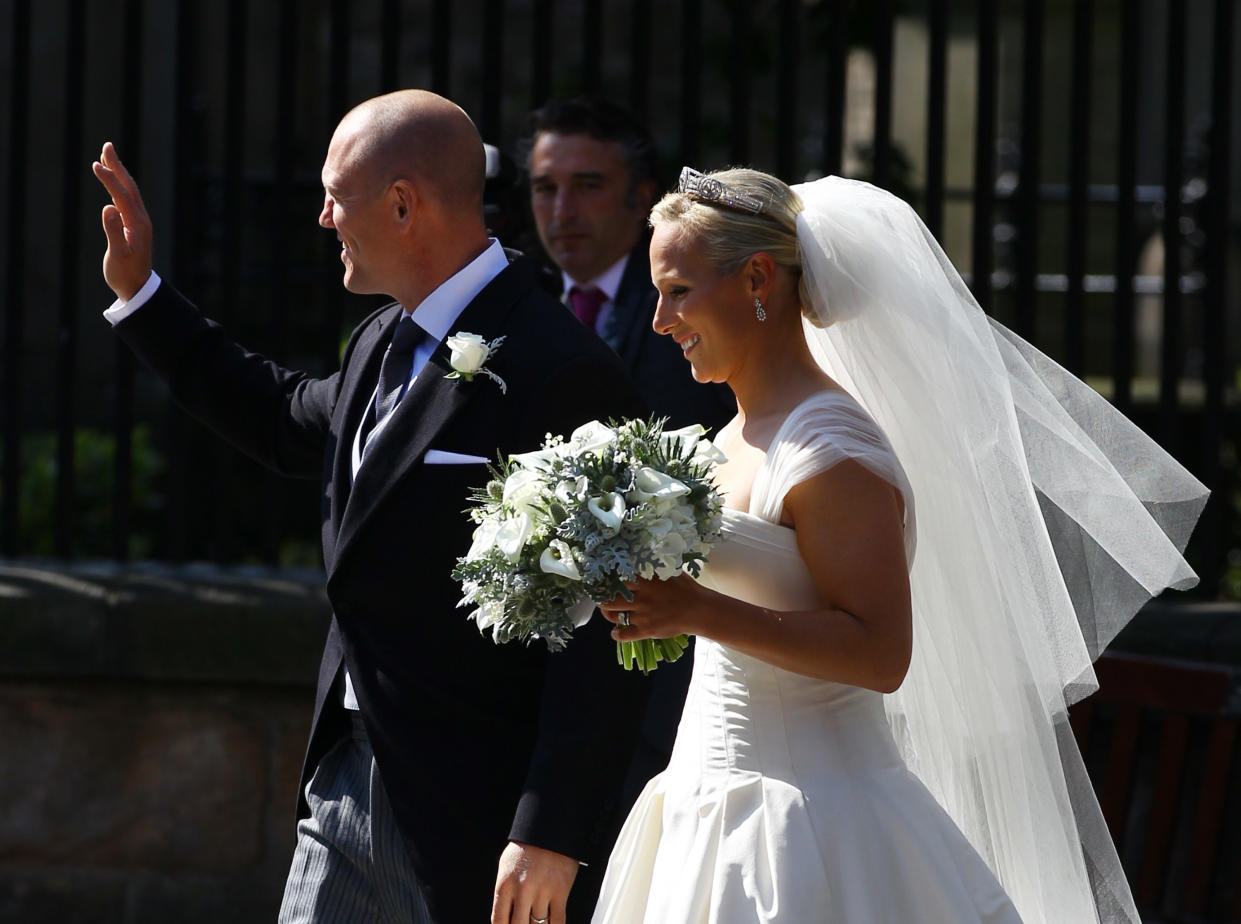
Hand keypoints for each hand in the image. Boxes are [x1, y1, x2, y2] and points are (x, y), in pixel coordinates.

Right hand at [92, 141, 152, 300]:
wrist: (139, 288)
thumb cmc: (125, 274)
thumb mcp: (118, 256)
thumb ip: (113, 233)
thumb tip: (107, 209)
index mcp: (137, 224)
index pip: (122, 195)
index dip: (109, 179)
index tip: (96, 164)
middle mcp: (141, 219)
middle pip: (129, 187)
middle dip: (117, 166)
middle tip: (107, 145)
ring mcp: (139, 222)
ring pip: (129, 191)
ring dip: (119, 172)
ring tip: (107, 156)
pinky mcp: (134, 226)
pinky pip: (127, 200)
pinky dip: (118, 186)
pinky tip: (112, 182)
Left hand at [491, 841, 577, 923]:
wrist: (549, 828)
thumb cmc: (526, 848)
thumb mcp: (506, 867)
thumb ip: (504, 893)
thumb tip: (504, 918)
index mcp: (505, 884)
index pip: (499, 921)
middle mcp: (522, 889)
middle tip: (524, 923)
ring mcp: (542, 891)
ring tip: (537, 923)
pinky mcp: (561, 891)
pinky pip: (558, 921)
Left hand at [599, 573, 709, 641]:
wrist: (699, 610)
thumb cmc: (686, 588)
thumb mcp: (668, 571)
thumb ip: (652, 566)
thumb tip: (639, 557)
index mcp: (645, 580)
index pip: (616, 578)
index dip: (605, 580)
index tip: (600, 580)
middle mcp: (640, 597)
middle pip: (608, 599)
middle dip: (601, 598)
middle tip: (602, 597)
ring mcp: (642, 615)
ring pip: (613, 616)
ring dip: (608, 615)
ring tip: (609, 613)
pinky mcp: (645, 630)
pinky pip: (623, 635)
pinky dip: (617, 634)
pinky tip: (617, 631)